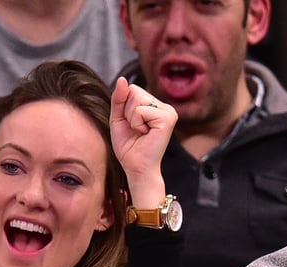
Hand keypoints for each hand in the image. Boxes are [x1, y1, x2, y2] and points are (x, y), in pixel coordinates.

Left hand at [109, 76, 176, 207]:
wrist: (136, 168)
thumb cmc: (129, 147)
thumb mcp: (118, 118)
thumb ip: (119, 98)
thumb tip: (122, 79)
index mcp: (156, 106)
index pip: (132, 89)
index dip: (124, 106)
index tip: (131, 125)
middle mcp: (165, 107)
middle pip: (134, 91)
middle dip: (127, 112)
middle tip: (136, 130)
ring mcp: (168, 112)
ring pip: (137, 99)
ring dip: (131, 118)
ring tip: (141, 132)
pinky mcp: (167, 119)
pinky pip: (141, 109)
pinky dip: (136, 123)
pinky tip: (145, 134)